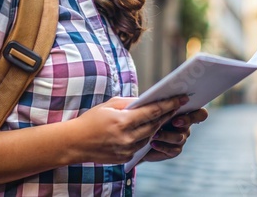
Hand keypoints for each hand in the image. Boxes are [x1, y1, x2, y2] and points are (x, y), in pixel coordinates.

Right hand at [72, 95, 187, 163]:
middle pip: (155, 125)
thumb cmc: (91, 120)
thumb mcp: (109, 105)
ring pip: (150, 136)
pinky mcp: (125, 157)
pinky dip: (146, 136)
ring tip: (165, 116)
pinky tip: (150, 129)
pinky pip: (141, 146)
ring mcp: (126, 150)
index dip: (169, 104)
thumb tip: (147, 100)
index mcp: (122, 122)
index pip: (153, 112)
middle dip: (167, 114)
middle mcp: (126, 138)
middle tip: (178, 105)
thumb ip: (130, 103)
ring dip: (158, 126)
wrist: (75, 143)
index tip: (181, 98)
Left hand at [142, 108, 208, 161]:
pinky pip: (171, 149)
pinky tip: (152, 143)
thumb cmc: (148, 119)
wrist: (139, 138)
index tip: (184, 109)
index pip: (201, 114)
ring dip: (166, 135)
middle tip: (174, 121)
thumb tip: (166, 99)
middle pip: (191, 124)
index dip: (196, 113)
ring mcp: (181, 139)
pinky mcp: (174, 151)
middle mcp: (185, 126)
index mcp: (184, 114)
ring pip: (179, 137)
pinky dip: (161, 146)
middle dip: (185, 120)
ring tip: (154, 134)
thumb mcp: (155, 110)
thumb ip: (164, 105)